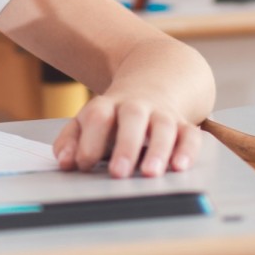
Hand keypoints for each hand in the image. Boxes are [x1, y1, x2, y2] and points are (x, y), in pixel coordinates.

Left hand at [52, 91, 200, 178]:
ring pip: (163, 126)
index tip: (84, 164)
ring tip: (150, 173)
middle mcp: (136, 107)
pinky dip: (188, 150)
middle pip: (132, 118)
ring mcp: (162, 114)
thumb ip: (71, 140)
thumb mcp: (88, 121)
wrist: (154, 82)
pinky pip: (190, 135)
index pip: (98, 116)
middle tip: (118, 173)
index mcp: (108, 105)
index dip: (89, 140)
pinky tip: (181, 167)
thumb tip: (64, 162)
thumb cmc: (115, 114)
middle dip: (125, 146)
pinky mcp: (184, 125)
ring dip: (158, 150)